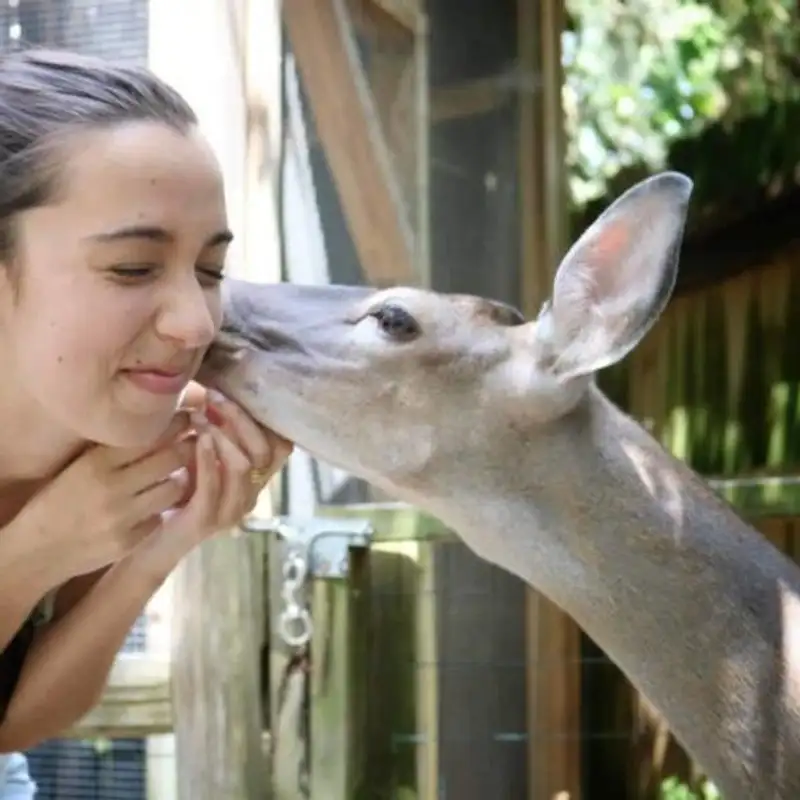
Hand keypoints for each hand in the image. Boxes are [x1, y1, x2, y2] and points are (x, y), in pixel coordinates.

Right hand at [13, 413, 195, 581]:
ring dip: (179, 480)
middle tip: (195, 442)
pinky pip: (161, 517)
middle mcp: (112, 488)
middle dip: (187, 449)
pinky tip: (156, 505)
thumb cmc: (59, 500)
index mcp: (96, 463)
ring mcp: (123, 517)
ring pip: (173, 488)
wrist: (37, 551)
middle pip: (170, 459)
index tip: (188, 416)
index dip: (174, 425)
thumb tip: (153, 424)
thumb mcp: (79, 467)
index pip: (148, 436)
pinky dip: (161, 510)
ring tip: (179, 474)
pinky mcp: (130, 541)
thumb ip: (113, 450)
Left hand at [138, 384, 293, 561]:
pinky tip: (197, 439)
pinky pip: (214, 485)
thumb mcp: (202, 456)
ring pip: (244, 465)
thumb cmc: (176, 491)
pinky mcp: (207, 520)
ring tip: (201, 416)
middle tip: (214, 398)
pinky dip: (207, 458)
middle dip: (240, 418)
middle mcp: (252, 494)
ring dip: (222, 435)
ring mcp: (232, 510)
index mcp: (255, 479)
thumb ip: (216, 432)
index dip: (264, 417)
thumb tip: (215, 389)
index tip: (236, 392)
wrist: (150, 542)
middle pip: (265, 450)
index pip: (281, 445)